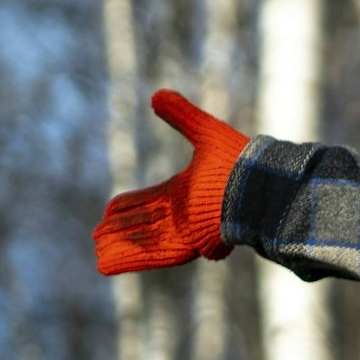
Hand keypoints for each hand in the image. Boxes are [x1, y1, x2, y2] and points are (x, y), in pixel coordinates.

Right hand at [93, 89, 249, 274]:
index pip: (151, 200)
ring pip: (148, 242)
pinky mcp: (193, 244)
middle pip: (146, 224)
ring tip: (97, 253)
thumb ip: (182, 116)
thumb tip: (157, 95)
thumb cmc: (238, 160)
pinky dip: (131, 259)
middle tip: (97, 235)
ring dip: (122, 247)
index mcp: (187, 190)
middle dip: (122, 230)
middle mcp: (186, 213)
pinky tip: (105, 264)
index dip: (129, 205)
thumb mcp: (205, 131)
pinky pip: (155, 255)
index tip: (108, 209)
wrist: (262, 185)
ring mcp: (190, 230)